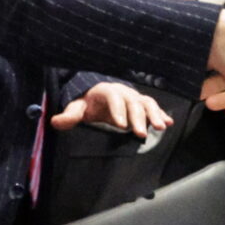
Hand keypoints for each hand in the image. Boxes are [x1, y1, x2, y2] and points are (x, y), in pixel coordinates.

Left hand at [53, 79, 168, 136]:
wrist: (98, 95)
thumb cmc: (87, 103)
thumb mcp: (77, 108)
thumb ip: (69, 115)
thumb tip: (55, 122)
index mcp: (106, 91)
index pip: (113, 98)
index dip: (118, 110)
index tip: (121, 125)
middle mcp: (123, 92)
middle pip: (133, 102)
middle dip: (138, 117)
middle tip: (141, 133)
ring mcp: (134, 97)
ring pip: (146, 103)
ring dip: (154, 114)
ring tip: (161, 127)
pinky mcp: (141, 104)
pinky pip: (153, 107)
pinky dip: (161, 114)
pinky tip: (169, 122)